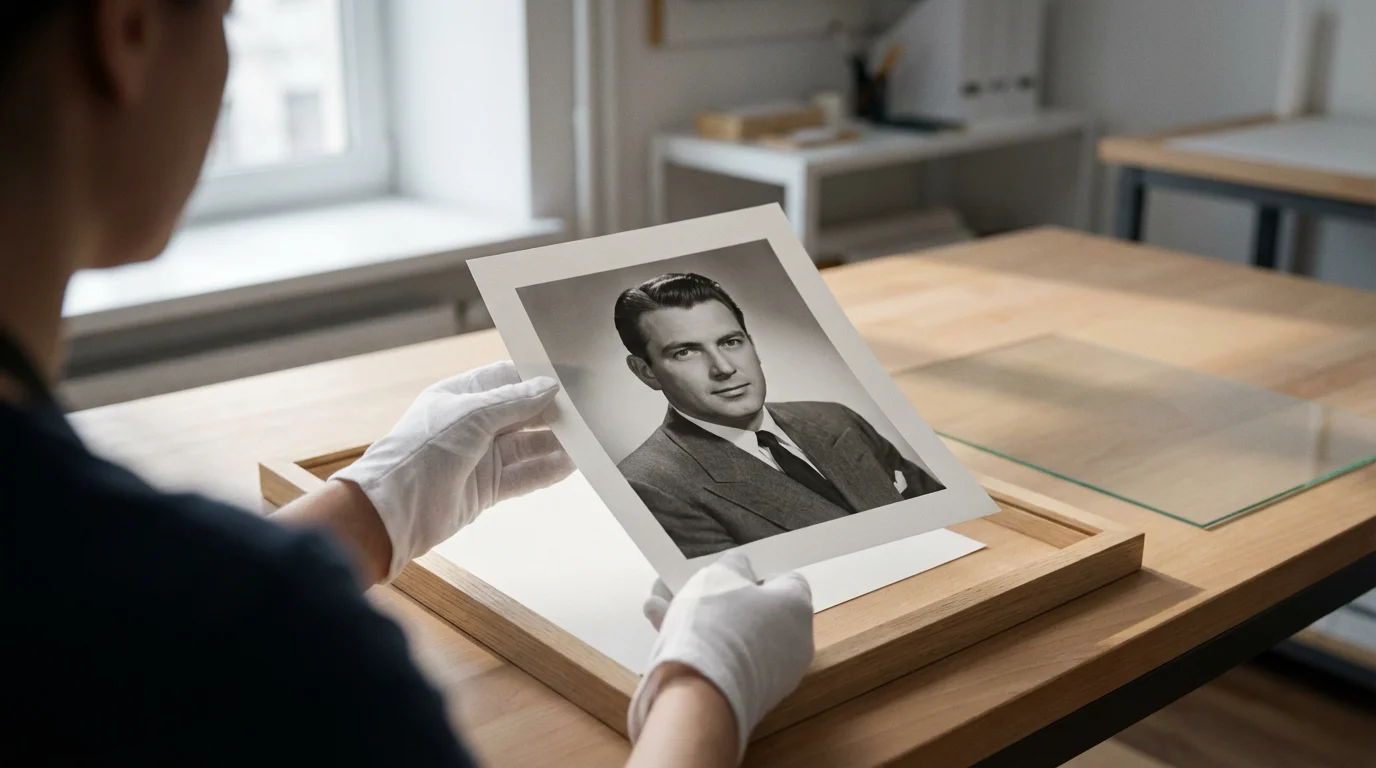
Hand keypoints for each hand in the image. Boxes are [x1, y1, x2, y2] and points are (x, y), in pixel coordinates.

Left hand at [333, 361, 571, 581]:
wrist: (393, 510)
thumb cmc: (421, 451)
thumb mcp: (471, 415)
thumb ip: (514, 402)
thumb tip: (549, 387)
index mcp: (460, 396)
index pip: (506, 379)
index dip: (537, 378)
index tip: (571, 378)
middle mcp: (472, 425)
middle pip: (522, 414)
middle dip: (553, 412)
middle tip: (589, 410)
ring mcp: (480, 458)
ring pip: (527, 447)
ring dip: (556, 444)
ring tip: (590, 440)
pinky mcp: (487, 489)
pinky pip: (524, 476)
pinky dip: (548, 471)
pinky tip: (573, 465)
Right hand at [628, 552, 813, 758]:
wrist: (702, 694)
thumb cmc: (718, 625)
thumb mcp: (720, 575)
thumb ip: (732, 565)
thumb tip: (739, 568)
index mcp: (797, 608)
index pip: (785, 581)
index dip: (755, 571)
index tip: (728, 570)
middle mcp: (792, 644)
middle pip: (752, 610)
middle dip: (713, 595)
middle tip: (686, 585)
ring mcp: (769, 674)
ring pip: (729, 635)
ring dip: (695, 617)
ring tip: (659, 604)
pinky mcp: (744, 695)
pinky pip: (721, 660)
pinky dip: (695, 645)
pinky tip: (661, 627)